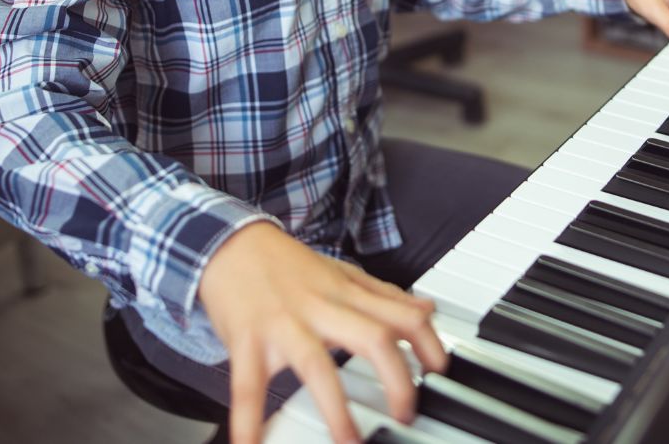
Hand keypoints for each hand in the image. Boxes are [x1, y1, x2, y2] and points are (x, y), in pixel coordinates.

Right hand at [198, 223, 447, 443]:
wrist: (228, 244)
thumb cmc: (286, 265)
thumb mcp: (340, 274)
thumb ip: (384, 296)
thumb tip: (427, 310)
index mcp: (345, 295)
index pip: (400, 314)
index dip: (428, 342)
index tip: (440, 371)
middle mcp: (320, 309)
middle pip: (372, 338)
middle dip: (396, 379)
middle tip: (406, 413)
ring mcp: (284, 326)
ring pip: (316, 364)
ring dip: (336, 408)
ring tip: (350, 441)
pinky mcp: (247, 342)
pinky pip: (249, 385)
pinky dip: (249, 419)